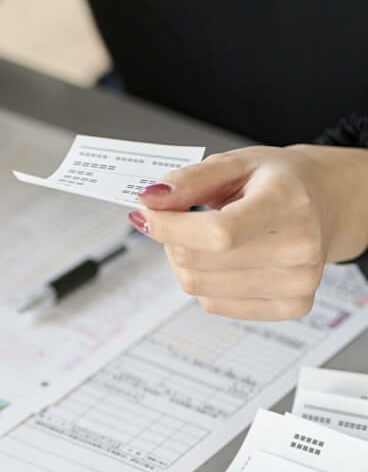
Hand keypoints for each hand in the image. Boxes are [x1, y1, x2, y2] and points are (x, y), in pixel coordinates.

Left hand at [129, 144, 367, 319]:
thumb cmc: (279, 182)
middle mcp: (300, 247)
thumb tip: (150, 201)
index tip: (147, 214)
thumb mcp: (234, 164)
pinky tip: (221, 260)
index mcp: (288, 202)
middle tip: (179, 220)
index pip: (219, 232)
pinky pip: (214, 305)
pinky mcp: (291, 307)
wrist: (324, 202)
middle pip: (197, 262)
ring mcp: (299, 283)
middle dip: (171, 240)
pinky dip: (203, 282)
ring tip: (202, 239)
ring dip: (183, 262)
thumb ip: (188, 180)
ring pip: (198, 287)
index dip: (170, 227)